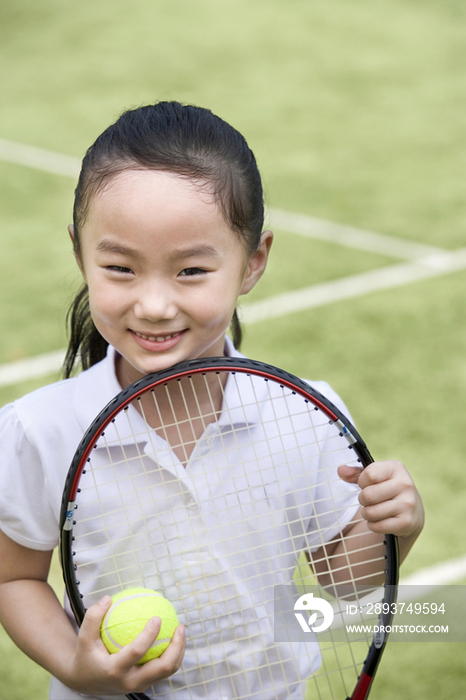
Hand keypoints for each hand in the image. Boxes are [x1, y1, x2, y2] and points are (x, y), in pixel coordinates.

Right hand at [66, 595, 185, 695]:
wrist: (85, 682)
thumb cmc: (85, 655)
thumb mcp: (83, 637)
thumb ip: (93, 617)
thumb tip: (108, 598)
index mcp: (115, 671)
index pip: (137, 652)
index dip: (150, 635)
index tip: (158, 617)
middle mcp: (130, 682)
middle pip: (162, 668)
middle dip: (176, 647)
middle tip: (180, 626)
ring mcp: (139, 686)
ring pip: (167, 671)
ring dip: (179, 651)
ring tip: (181, 630)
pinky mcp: (144, 685)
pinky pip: (164, 670)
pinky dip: (172, 654)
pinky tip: (172, 636)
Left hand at [338, 460, 423, 539]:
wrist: (412, 510)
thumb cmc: (386, 488)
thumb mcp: (374, 476)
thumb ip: (355, 473)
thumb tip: (340, 471)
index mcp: (396, 468)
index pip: (369, 474)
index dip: (362, 482)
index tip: (368, 484)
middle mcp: (405, 484)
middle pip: (368, 495)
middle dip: (363, 499)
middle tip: (370, 500)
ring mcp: (408, 504)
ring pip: (371, 512)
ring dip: (367, 514)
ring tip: (374, 510)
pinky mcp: (407, 522)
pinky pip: (377, 526)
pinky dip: (373, 525)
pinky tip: (381, 520)